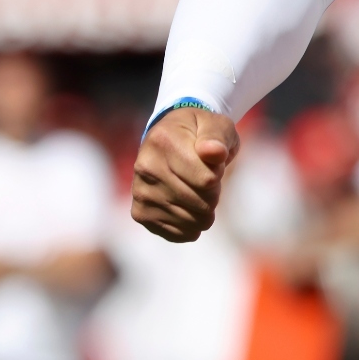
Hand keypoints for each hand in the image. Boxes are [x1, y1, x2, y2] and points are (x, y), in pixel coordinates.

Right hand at [131, 105, 238, 241]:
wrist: (171, 140)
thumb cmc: (200, 133)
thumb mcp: (215, 125)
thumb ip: (217, 138)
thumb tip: (215, 153)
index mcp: (163, 141)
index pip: (207, 180)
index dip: (218, 174)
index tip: (212, 162)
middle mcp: (144, 167)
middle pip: (200, 203)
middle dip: (214, 193)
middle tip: (207, 178)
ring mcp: (140, 193)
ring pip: (192, 221)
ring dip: (204, 210)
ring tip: (196, 190)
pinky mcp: (140, 213)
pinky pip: (178, 234)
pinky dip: (192, 225)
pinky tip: (189, 207)